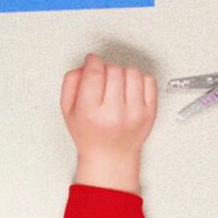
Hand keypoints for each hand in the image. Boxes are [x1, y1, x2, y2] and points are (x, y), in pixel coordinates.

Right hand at [60, 53, 157, 192]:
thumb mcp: (68, 111)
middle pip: (113, 70)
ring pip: (132, 72)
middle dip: (106, 68)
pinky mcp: (150, 113)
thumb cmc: (90, 135)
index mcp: (91, 112)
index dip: (93, 61)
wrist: (111, 157)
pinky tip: (129, 89)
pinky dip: (139, 80)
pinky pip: (149, 81)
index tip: (92, 60)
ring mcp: (135, 113)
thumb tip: (84, 66)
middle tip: (102, 77)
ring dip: (122, 73)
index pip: (95, 73)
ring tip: (116, 84)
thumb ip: (71, 84)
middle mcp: (114, 113)